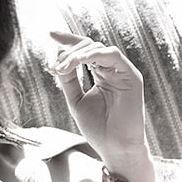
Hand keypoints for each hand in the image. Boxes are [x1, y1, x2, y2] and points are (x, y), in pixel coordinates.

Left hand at [48, 29, 149, 181]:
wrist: (115, 148)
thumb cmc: (98, 129)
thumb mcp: (76, 101)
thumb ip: (68, 81)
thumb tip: (57, 62)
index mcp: (100, 74)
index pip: (84, 51)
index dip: (68, 40)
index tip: (50, 34)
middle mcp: (112, 70)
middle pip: (89, 46)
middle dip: (68, 51)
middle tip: (54, 64)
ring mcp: (122, 72)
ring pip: (99, 48)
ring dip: (78, 54)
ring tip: (63, 67)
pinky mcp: (131, 76)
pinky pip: (113, 55)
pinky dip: (95, 55)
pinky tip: (80, 61)